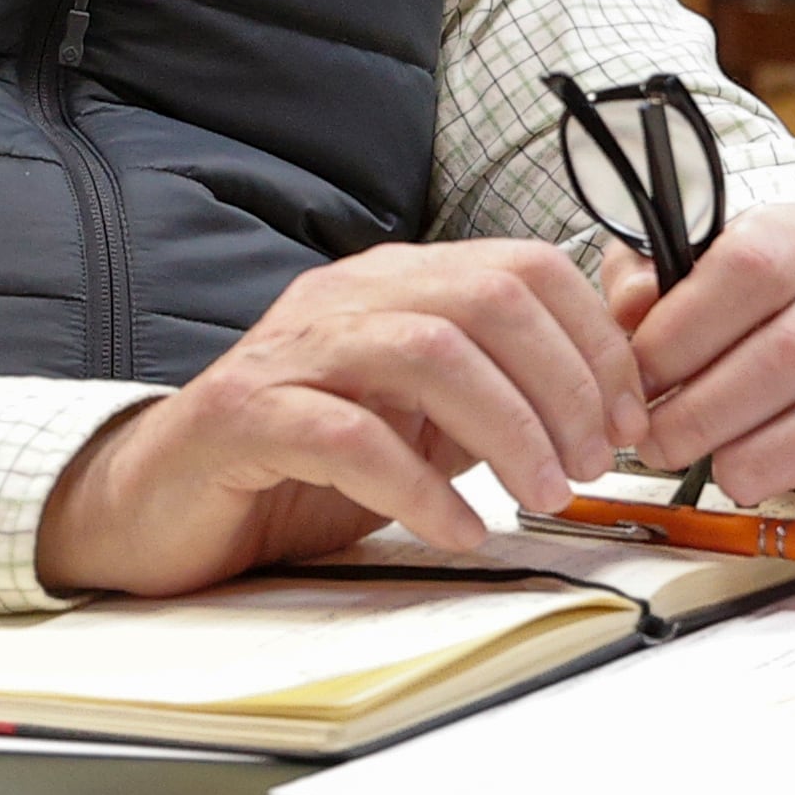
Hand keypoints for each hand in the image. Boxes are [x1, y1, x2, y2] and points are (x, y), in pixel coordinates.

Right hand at [37, 240, 634, 597]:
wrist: (162, 506)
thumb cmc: (304, 466)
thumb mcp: (428, 419)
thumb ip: (505, 387)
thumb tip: (619, 383)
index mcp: (400, 283)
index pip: (526, 267)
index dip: (596, 340)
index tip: (631, 418)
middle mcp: (348, 298)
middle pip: (486, 299)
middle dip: (562, 383)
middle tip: (594, 463)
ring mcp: (292, 352)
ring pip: (425, 350)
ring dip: (506, 427)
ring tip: (543, 494)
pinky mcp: (244, 417)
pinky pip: (347, 435)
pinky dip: (418, 486)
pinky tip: (459, 527)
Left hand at [605, 206, 794, 538]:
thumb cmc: (751, 307)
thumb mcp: (693, 271)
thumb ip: (646, 281)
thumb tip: (629, 309)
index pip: (749, 267)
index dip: (682, 332)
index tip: (637, 382)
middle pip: (793, 349)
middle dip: (709, 413)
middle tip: (661, 446)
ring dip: (775, 456)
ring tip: (727, 478)